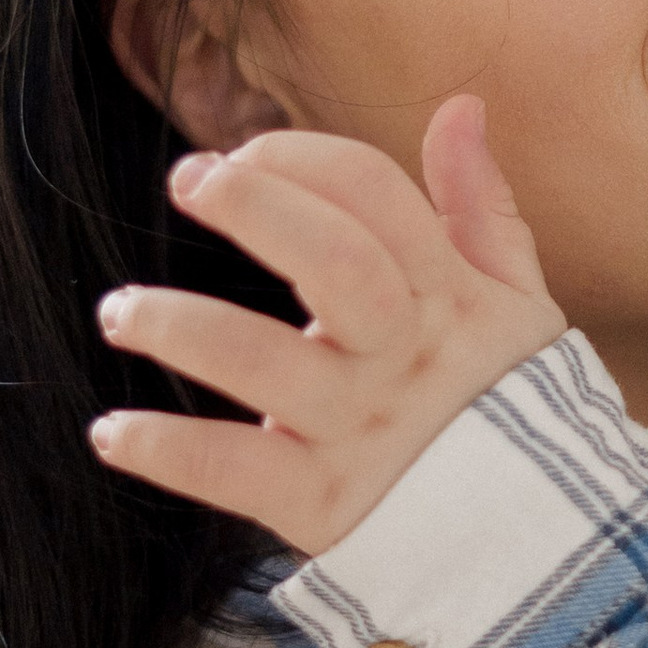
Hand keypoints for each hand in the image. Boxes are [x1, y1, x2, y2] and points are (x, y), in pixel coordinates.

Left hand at [87, 95, 566, 554]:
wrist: (536, 539)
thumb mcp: (513, 302)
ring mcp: (360, 431)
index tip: (238, 155)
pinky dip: (172, 453)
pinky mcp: (323, 504)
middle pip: (338, 265)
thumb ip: (481, 206)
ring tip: (119, 311)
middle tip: (189, 181)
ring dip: (186, 329)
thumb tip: (460, 107)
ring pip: (271, 366)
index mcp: (446, 296)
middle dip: (260, 210)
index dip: (303, 159)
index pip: (377, 197)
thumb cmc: (506, 403)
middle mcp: (401, 357)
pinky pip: (239, 472)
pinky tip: (112, 433)